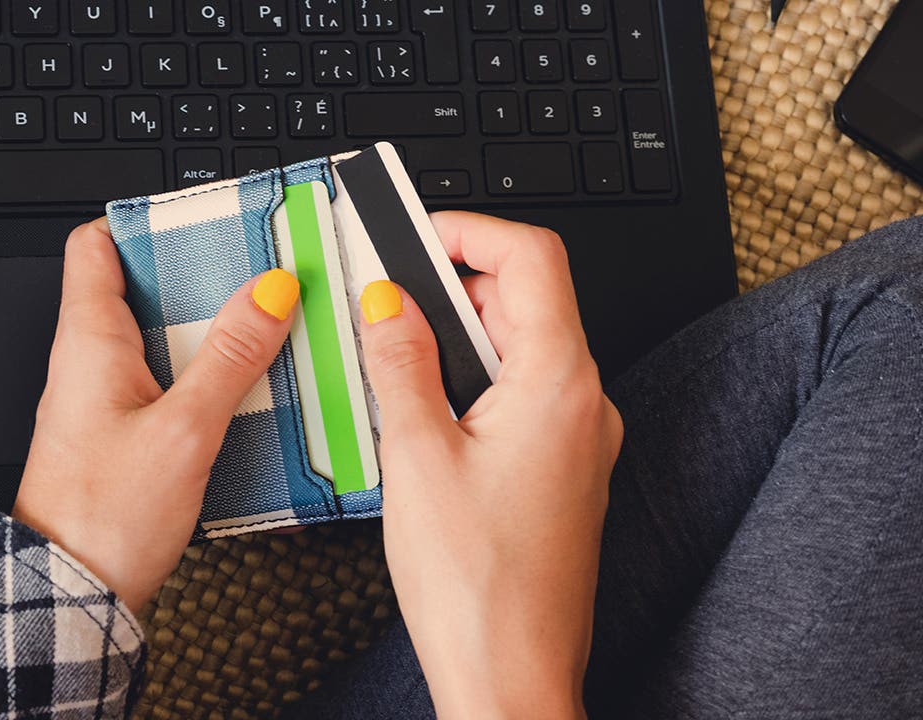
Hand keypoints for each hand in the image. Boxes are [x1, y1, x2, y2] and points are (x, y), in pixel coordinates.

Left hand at [12, 217, 299, 612]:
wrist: (71, 599)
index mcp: (89, 343)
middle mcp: (91, 365)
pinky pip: (170, 388)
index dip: (147, 222)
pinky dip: (209, 382)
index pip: (97, 246)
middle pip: (145, 290)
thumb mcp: (183, 431)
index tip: (205, 219)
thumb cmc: (103, 520)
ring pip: (164, 341)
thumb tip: (267, 292)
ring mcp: (106, 402)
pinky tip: (250, 396)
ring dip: (214, 334)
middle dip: (203, 279)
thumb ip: (229, 358)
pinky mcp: (125, 438)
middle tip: (260, 275)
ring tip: (269, 331)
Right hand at [359, 212, 621, 719]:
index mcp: (559, 383)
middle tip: (382, 291)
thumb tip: (389, 300)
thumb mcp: (416, 455)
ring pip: (519, 349)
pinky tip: (420, 410)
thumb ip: (402, 362)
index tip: (412, 229)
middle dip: (450, 284)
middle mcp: (583, 404)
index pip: (532, 257)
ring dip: (455, 336)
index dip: (469, 228)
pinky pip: (521, 396)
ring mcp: (578, 439)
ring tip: (389, 352)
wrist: (511, 677)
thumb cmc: (476, 587)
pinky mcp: (561, 470)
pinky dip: (472, 382)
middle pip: (524, 300)